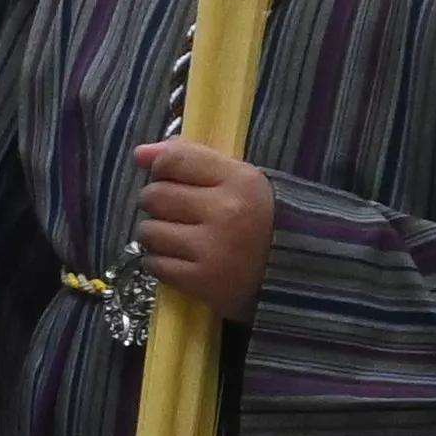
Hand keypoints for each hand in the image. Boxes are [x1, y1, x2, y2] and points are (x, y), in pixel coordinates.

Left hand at [126, 137, 273, 313]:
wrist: (295, 274)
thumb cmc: (260, 220)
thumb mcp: (238, 180)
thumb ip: (191, 158)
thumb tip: (140, 153)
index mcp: (239, 180)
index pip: (173, 160)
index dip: (162, 169)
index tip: (169, 178)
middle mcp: (226, 212)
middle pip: (154, 196)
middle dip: (157, 203)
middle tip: (176, 213)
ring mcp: (213, 248)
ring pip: (148, 232)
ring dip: (156, 235)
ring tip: (178, 239)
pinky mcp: (202, 281)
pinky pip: (154, 265)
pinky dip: (159, 263)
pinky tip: (180, 260)